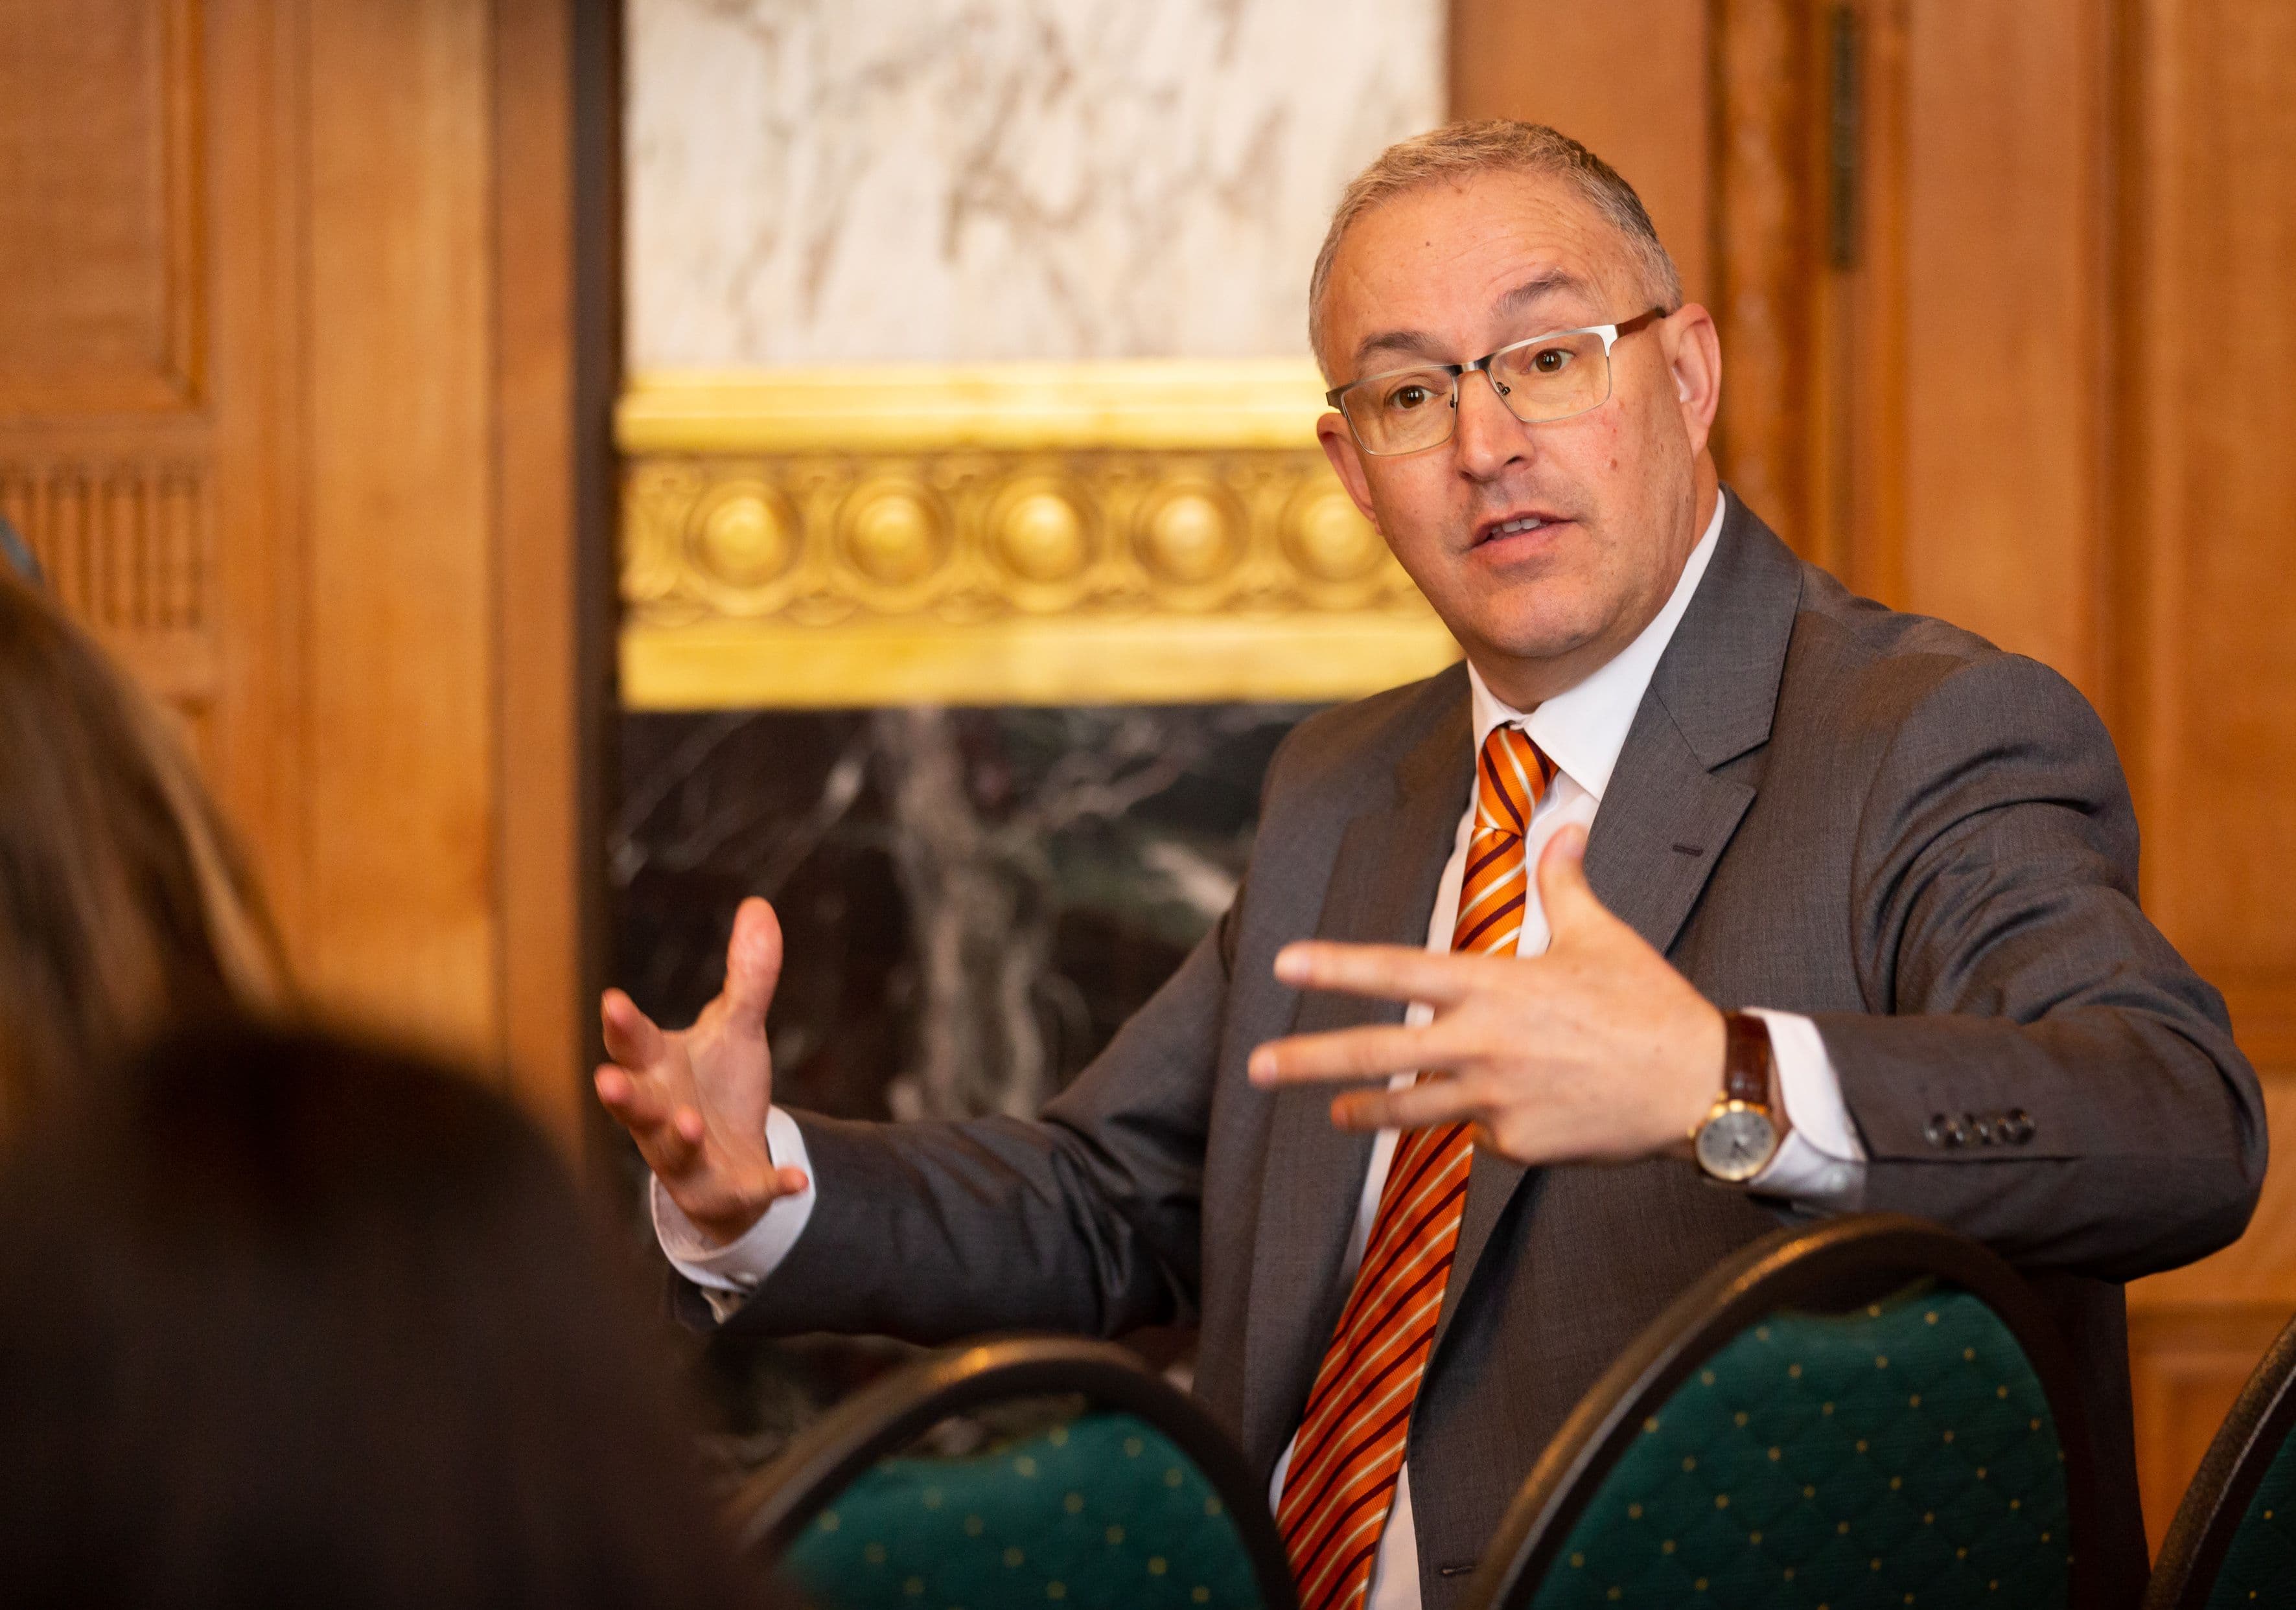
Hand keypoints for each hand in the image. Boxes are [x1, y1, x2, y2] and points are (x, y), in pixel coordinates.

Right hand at [594, 897, 808, 1245]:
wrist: (731, 1163)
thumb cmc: (718, 1087)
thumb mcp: (735, 1028)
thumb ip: (748, 976)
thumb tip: (759, 905)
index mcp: (658, 1068)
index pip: (633, 1043)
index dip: (622, 1025)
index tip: (613, 1000)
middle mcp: (661, 1115)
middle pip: (635, 1105)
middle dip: (622, 1094)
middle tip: (608, 1080)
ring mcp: (687, 1159)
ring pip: (672, 1152)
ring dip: (678, 1137)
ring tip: (689, 1122)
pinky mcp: (724, 1190)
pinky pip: (745, 1191)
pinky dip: (770, 1187)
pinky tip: (798, 1180)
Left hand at [1245, 824, 1725, 1164]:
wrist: (1701, 1087)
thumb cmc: (1650, 1006)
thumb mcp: (1603, 936)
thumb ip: (1566, 884)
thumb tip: (1563, 825)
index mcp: (1495, 987)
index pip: (1398, 971)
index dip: (1337, 967)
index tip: (1285, 964)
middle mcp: (1484, 1045)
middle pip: (1379, 1055)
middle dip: (1310, 1061)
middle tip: (1257, 1065)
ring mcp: (1497, 1101)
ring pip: (1410, 1111)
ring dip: (1363, 1110)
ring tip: (1330, 1112)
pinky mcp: (1518, 1146)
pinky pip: (1481, 1135)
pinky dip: (1486, 1123)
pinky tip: (1524, 1113)